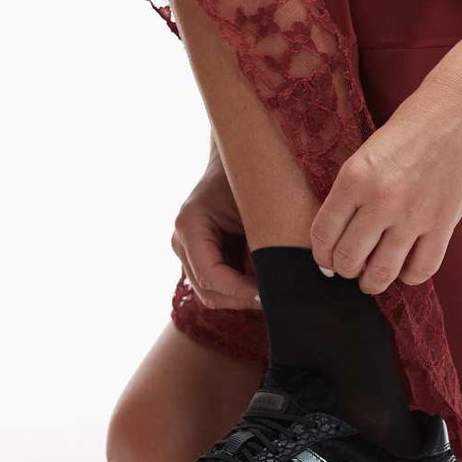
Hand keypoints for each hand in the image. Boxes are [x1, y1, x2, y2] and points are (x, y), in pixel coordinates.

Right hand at [172, 143, 259, 309]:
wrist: (236, 162)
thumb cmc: (249, 180)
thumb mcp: (258, 208)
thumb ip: (264, 242)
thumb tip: (280, 279)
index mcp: (191, 226)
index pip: (210, 276)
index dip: (240, 291)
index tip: (268, 293)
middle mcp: (182, 242)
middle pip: (208, 292)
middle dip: (242, 299)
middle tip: (274, 295)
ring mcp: (186, 252)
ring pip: (212, 294)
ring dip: (241, 296)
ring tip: (268, 286)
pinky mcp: (198, 257)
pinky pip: (217, 285)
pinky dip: (239, 288)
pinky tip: (261, 279)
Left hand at [310, 72, 461, 293]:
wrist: (459, 109)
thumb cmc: (410, 127)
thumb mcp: (366, 153)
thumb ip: (352, 192)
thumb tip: (339, 236)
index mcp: (354, 177)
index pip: (323, 235)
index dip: (321, 256)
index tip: (326, 261)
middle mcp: (381, 199)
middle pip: (348, 260)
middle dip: (345, 270)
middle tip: (350, 268)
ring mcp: (414, 214)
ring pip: (382, 273)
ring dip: (373, 283)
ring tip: (372, 279)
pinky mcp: (444, 223)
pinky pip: (422, 269)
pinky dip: (410, 277)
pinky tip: (406, 268)